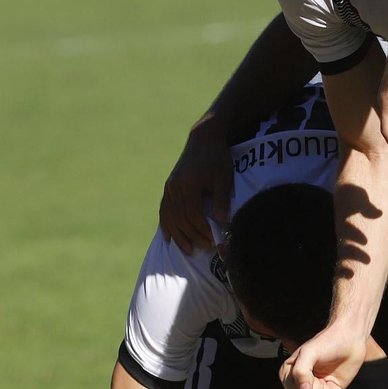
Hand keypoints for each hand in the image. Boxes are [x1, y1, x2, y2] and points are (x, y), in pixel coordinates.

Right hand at [160, 120, 232, 253]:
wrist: (203, 139)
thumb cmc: (217, 158)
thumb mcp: (223, 176)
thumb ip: (220, 198)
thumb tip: (220, 221)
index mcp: (188, 185)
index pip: (192, 215)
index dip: (202, 229)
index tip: (212, 239)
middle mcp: (175, 188)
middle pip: (180, 219)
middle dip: (192, 236)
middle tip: (205, 247)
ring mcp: (169, 187)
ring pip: (169, 217)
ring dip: (178, 235)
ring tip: (187, 249)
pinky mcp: (169, 187)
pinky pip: (164, 210)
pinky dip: (166, 224)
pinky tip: (168, 237)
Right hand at [281, 322, 367, 388]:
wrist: (350, 340)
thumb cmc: (327, 343)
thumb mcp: (309, 352)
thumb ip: (300, 370)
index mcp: (288, 375)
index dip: (308, 385)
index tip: (314, 370)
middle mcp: (299, 386)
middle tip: (322, 375)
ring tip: (329, 379)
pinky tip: (336, 382)